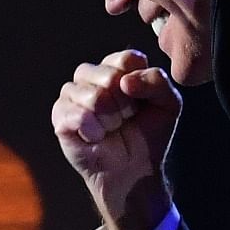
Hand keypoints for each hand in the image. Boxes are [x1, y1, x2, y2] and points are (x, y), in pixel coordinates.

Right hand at [51, 49, 181, 229]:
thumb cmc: (149, 134)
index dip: (139, 85)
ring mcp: (72, 94)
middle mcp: (92, 76)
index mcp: (117, 67)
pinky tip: (97, 137)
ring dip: (110, 119)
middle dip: (126, 105)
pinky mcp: (60, 116)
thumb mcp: (168, 104)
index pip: (127, 59)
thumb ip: (157, 81)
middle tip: (126, 119)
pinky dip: (93, 130)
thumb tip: (124, 81)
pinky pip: (77, 114)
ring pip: (93, 95)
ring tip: (112, 129)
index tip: (142, 104)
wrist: (134, 170)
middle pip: (110, 76)